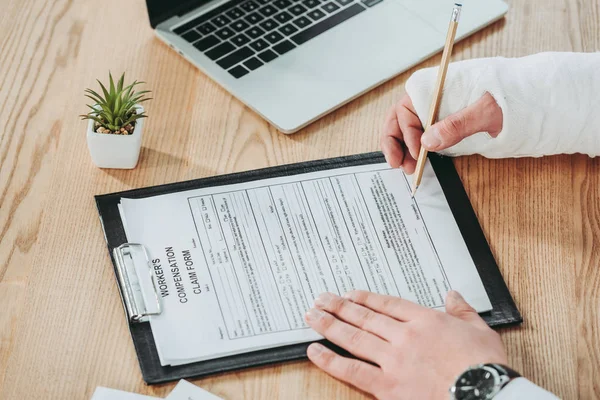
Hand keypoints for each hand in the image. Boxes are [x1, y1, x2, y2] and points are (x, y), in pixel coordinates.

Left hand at [304, 291, 507, 399]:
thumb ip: (463, 311)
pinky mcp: (387, 386)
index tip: (350, 294)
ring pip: (353, 337)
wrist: (485, 395)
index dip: (365, 299)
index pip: (387, 305)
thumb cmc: (485, 368)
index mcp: (425, 321)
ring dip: (329, 325)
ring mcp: (393, 360)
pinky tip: (315, 351)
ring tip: (311, 316)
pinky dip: (330, 360)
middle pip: (365, 317)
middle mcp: (404, 336)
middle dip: (339, 307)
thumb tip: (453, 295)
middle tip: (321, 299)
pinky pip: (352, 370)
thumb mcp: (480, 331)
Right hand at [380, 92, 502, 172]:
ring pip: (406, 129)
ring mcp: (435, 113)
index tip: (417, 151)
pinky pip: (420, 137)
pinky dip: (412, 151)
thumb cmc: (508, 98)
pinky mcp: (442, 125)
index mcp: (436, 87)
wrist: (527, 101)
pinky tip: (414, 163)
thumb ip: (457, 125)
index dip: (406, 131)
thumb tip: (429, 141)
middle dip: (395, 142)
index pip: (407, 108)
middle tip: (398, 163)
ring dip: (402, 149)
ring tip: (407, 168)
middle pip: (399, 119)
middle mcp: (430, 99)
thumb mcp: (486, 111)